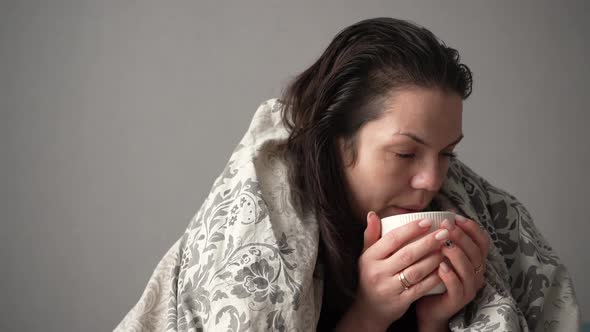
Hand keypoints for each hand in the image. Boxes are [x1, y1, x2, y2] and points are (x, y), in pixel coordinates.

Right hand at [342, 211, 450, 329]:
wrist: (369, 309)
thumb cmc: (370, 275)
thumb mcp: (365, 255)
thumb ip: (370, 235)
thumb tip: (373, 214)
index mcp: (370, 257)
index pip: (392, 239)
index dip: (411, 229)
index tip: (428, 222)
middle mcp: (378, 272)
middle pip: (407, 254)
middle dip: (428, 242)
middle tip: (444, 232)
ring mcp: (389, 288)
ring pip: (416, 271)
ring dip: (434, 259)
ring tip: (446, 248)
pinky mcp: (401, 301)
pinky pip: (421, 288)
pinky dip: (434, 278)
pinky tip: (445, 268)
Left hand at [415, 214, 490, 329]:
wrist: (426, 306)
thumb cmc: (432, 276)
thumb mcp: (439, 255)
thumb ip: (441, 239)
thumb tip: (432, 215)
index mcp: (474, 261)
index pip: (482, 241)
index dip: (471, 228)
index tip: (455, 217)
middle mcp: (476, 274)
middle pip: (476, 252)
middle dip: (461, 237)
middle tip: (446, 226)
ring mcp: (469, 288)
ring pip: (469, 269)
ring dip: (456, 254)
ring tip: (443, 244)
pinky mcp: (458, 301)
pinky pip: (458, 287)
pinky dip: (450, 276)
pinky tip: (440, 266)